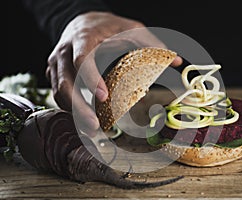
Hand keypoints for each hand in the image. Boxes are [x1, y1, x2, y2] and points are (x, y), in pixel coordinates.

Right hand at [46, 12, 181, 135]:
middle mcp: (64, 52)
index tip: (104, 98)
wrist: (82, 21)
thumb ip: (151, 44)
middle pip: (65, 82)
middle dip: (78, 107)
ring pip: (59, 92)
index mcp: (83, 38)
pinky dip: (70, 109)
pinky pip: (58, 94)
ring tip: (91, 130)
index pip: (82, 60)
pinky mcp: (55, 73)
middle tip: (95, 126)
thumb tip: (176, 62)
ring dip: (73, 113)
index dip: (91, 79)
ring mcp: (56, 64)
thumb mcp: (131, 28)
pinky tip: (83, 120)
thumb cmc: (107, 26)